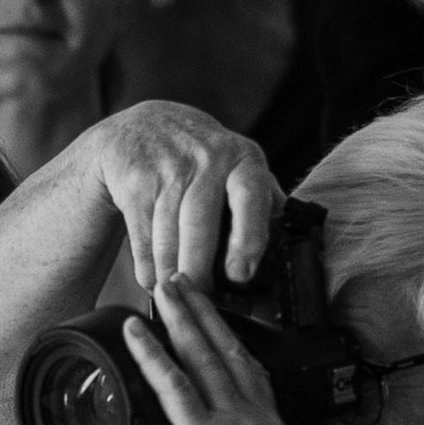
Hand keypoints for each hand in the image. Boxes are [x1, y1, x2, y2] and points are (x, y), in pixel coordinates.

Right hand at [75, 102, 285, 290]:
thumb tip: (288, 247)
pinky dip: (147, 267)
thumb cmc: (200, 156)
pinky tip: (154, 279)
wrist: (141, 126)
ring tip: (177, 294)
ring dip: (170, 274)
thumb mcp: (238, 163)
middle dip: (199, 270)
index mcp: (243, 159)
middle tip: (203, 298)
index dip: (247, 238)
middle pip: (200, 226)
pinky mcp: (135, 183)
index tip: (240, 274)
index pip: (251, 196)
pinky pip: (142, 238)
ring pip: (167, 238)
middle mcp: (206, 159)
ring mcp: (167, 170)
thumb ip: (263, 199)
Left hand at [120, 273, 296, 424]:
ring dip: (181, 318)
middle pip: (230, 351)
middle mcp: (260, 422)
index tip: (208, 310)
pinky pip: (175, 383)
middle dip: (203, 311)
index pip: (252, 370)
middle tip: (183, 280)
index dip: (229, 335)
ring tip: (162, 289)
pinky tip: (136, 330)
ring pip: (205, 358)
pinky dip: (153, 352)